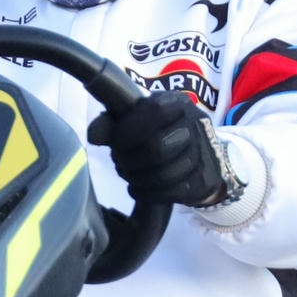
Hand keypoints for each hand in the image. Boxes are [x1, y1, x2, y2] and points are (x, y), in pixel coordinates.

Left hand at [87, 90, 226, 208]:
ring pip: (163, 174)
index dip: (127, 131)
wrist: (201, 154)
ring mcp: (203, 153)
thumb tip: (94, 135)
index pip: (152, 112)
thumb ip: (112, 122)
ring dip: (136, 178)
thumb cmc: (161, 131)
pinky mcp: (203, 180)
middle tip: (119, 161)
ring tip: (128, 174)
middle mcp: (195, 124)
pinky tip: (137, 188)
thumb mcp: (137, 119)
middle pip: (156, 148)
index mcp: (177, 102)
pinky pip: (170, 193)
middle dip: (129, 160)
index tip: (114, 143)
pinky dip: (146, 193)